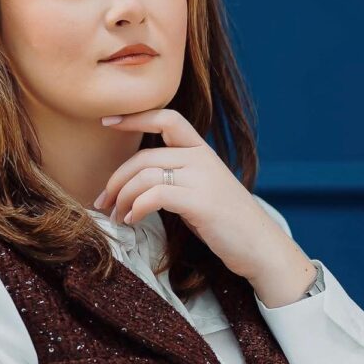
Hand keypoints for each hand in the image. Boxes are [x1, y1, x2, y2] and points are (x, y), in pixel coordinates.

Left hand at [93, 108, 291, 281]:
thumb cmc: (227, 223)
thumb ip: (177, 177)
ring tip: (117, 216)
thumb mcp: (202, 189)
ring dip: (123, 197)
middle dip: (116, 179)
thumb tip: (137, 183)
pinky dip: (136, 207)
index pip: (166, 119)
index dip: (135, 117)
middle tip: (102, 202)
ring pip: (145, 176)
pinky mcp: (200, 202)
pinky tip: (133, 220)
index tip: (106, 121)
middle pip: (144, 157)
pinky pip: (155, 195)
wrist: (261, 247)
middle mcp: (202, 159)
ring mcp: (202, 179)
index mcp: (202, 151)